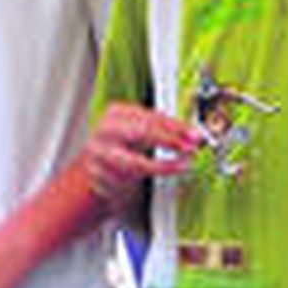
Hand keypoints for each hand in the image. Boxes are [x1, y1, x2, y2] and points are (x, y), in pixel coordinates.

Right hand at [86, 103, 200, 214]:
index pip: (152, 116)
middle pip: (144, 130)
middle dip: (171, 138)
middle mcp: (108, 130)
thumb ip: (162, 131)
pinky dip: (157, 171)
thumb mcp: (137, 134)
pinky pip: (134, 174)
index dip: (177, 125)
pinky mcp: (102, 175)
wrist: (93, 174)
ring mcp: (102, 152)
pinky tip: (171, 170)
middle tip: (191, 145)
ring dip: (165, 160)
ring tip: (183, 161)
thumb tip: (192, 135)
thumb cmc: (120, 151)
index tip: (195, 133)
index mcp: (118, 113)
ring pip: (136, 158)